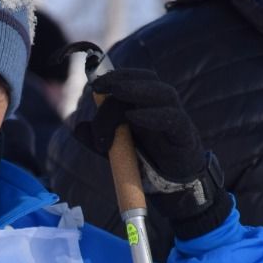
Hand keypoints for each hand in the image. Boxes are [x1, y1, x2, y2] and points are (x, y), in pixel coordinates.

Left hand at [77, 67, 230, 237]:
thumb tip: (78, 128)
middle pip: (148, 80)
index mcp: (147, 104)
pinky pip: (172, 119)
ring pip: (163, 94)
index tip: (95, 84)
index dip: (116, 75)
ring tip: (117, 93)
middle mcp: (163, 106)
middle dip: (122, 80)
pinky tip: (134, 117)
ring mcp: (176, 118)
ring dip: (137, 90)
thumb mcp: (115, 149)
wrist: (173, 187)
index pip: (136, 78)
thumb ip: (98, 138)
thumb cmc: (146, 161)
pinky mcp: (184, 135)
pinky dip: (153, 115)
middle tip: (99, 88)